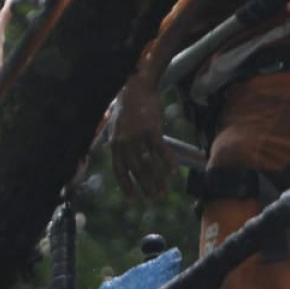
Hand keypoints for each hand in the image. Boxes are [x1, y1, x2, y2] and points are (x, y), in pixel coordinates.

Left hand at [107, 76, 170, 201]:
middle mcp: (124, 143)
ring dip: (157, 181)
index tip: (133, 199)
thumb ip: (117, 142)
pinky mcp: (152, 130)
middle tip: (154, 200)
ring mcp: (138, 137)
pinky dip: (168, 163)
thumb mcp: (115, 126)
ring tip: (164, 193)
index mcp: (115, 144)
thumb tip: (118, 155)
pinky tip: (175, 173)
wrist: (137, 88)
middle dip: (146, 188)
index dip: (126, 186)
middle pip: (136, 171)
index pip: (119, 171)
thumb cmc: (128, 106)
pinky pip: (161, 151)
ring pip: (149, 164)